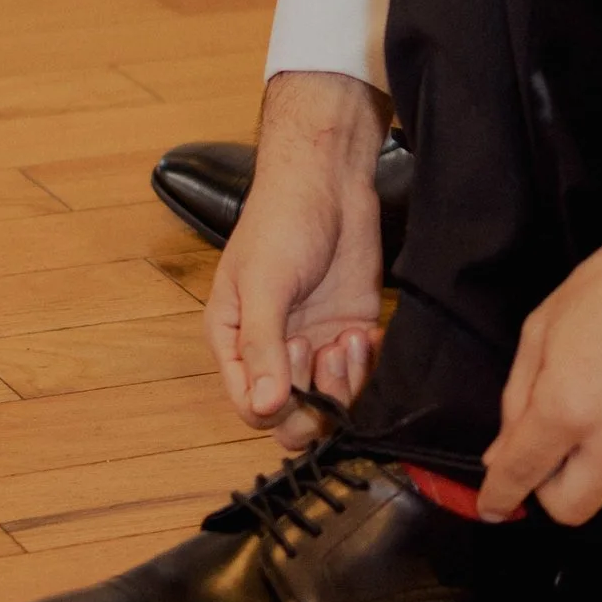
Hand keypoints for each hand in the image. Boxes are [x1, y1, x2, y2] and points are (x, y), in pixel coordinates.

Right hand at [206, 70, 390, 442]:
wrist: (328, 182)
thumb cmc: (281, 222)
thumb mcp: (264, 284)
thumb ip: (261, 347)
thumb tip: (263, 408)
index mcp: (235, 342)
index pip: (250, 408)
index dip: (277, 401)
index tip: (295, 352)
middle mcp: (273, 352)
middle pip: (291, 420)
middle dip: (314, 399)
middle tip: (322, 347)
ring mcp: (313, 346)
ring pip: (329, 405)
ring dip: (344, 383)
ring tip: (346, 337)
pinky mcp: (348, 334)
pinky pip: (360, 380)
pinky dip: (366, 368)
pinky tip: (364, 332)